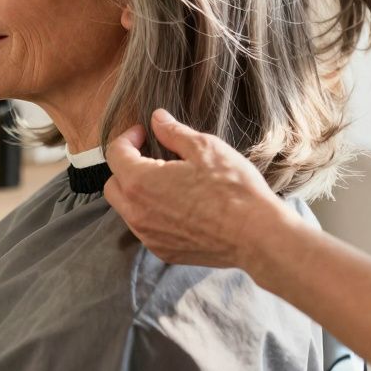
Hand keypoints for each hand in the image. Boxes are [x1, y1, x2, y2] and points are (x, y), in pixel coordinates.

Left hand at [104, 109, 296, 269]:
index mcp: (140, 182)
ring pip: (127, 209)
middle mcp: (137, 213)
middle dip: (125, 166)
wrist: (256, 235)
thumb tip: (157, 119)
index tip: (143, 133)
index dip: (127, 138)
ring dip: (137, 191)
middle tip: (150, 155)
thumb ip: (173, 132)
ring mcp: (149, 236)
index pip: (114, 154)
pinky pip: (146, 228)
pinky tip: (178, 205)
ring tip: (166, 180)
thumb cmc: (232, 189)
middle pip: (113, 184)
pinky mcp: (163, 251)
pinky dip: (152, 213)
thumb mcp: (205, 148)